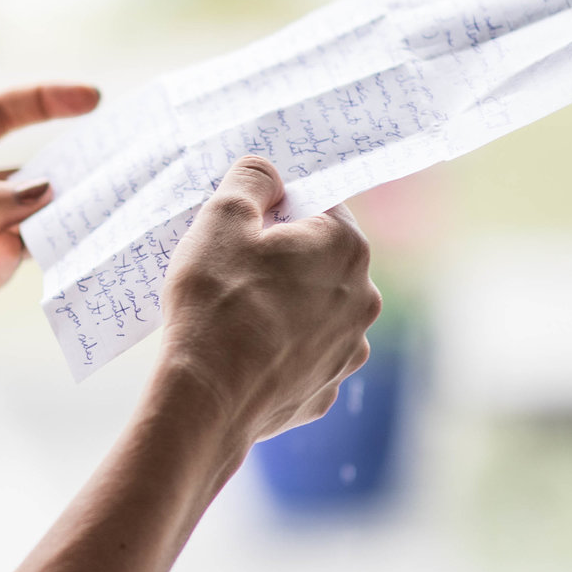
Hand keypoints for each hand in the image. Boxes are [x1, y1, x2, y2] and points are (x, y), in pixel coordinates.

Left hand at [0, 83, 100, 363]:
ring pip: (18, 229)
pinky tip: (10, 251)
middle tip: (104, 176)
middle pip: (20, 179)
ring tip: (68, 219)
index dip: (44, 103)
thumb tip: (41, 194)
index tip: (92, 99)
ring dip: (41, 225)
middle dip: (60, 176)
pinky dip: (7, 262)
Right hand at [152, 155, 380, 467]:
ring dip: (285, 304)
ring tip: (235, 315)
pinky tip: (244, 352)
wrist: (208, 396)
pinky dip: (280, 349)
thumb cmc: (216, 301)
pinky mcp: (327, 388)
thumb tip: (267, 174)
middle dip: (283, 258)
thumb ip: (251, 179)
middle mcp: (363, 297)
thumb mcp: (221, 216)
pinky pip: (304, 354)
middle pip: (320, 258)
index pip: (317, 205)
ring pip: (315, 308)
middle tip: (232, 270)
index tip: (243, 231)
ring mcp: (349, 349)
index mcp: (346, 247)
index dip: (275, 212)